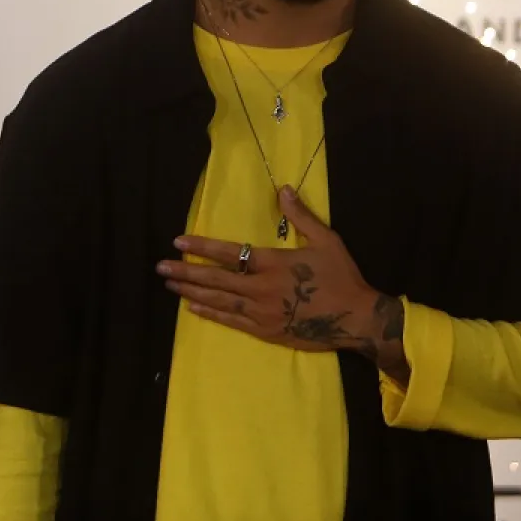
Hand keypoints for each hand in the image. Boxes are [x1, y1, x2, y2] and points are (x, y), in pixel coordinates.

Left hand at [157, 186, 408, 382]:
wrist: (359, 319)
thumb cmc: (342, 277)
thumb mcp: (326, 240)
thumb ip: (301, 216)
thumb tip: (283, 189)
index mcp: (273, 264)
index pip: (229, 252)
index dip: (202, 247)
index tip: (179, 242)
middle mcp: (262, 288)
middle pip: (216, 279)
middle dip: (186, 272)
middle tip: (160, 267)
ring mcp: (262, 313)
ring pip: (219, 300)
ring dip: (192, 291)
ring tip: (170, 285)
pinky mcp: (267, 332)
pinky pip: (232, 321)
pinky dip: (211, 314)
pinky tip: (193, 308)